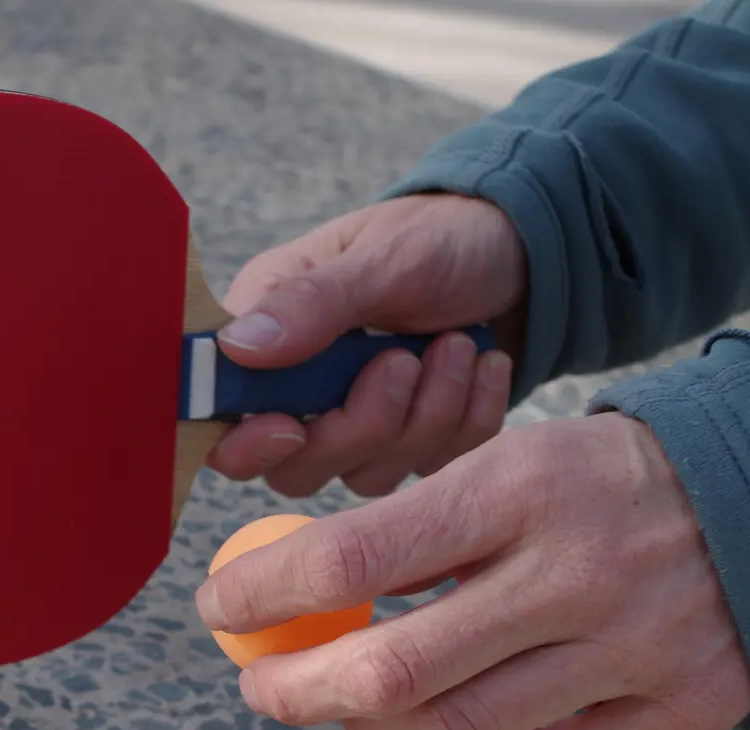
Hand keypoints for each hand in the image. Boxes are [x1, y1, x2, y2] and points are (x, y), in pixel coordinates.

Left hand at [196, 412, 749, 729]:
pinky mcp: (681, 707)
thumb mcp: (503, 457)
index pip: (358, 553)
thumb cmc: (597, 478)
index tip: (221, 606)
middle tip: (260, 687)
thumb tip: (295, 593)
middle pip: (399, 668)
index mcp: (519, 486)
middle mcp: (576, 572)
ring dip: (374, 727)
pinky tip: (461, 719)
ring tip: (342, 705)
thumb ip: (413, 526)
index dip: (268, 592)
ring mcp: (634, 648)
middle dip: (300, 691)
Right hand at [210, 194, 527, 497]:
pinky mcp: (409, 440)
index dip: (247, 440)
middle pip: (294, 465)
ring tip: (458, 346)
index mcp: (266, 329)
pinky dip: (467, 421)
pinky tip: (483, 367)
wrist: (528, 252)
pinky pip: (430, 469)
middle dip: (362, 425)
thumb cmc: (444, 236)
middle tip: (404, 360)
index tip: (295, 425)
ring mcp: (354, 420)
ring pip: (366, 474)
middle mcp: (299, 385)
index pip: (221, 416)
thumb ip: (313, 304)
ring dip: (426, 416)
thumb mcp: (385, 257)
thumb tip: (236, 349)